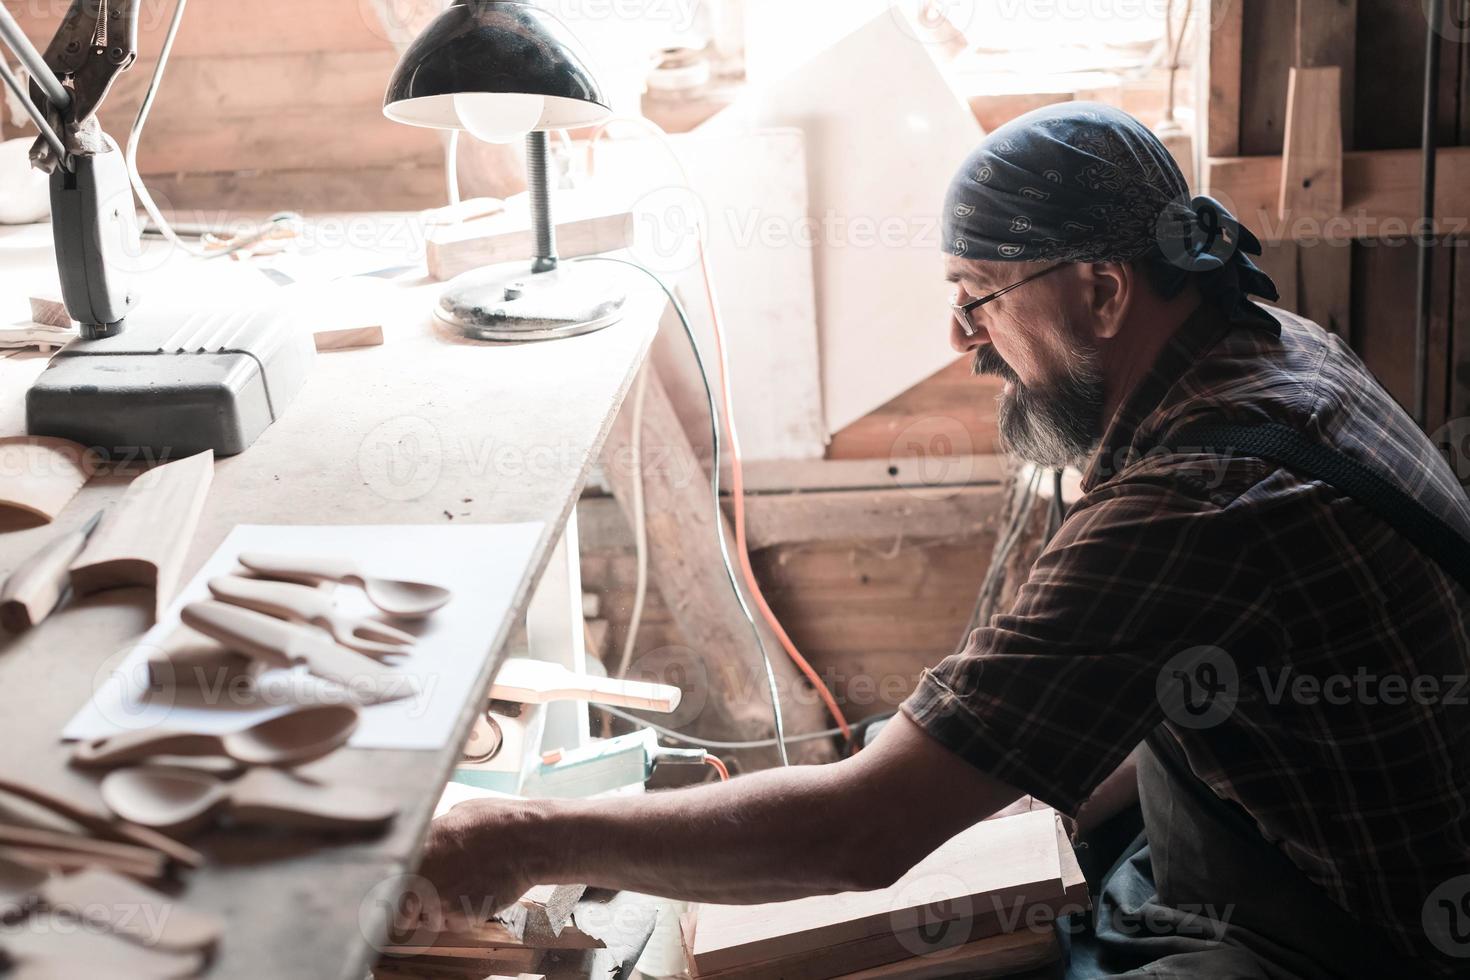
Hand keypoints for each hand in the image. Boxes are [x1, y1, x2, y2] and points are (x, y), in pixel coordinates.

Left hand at [410, 798, 536, 932]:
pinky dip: (462, 916)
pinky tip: (477, 894)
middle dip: (413, 909)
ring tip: (464, 888)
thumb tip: (430, 836)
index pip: (389, 881)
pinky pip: (453, 924)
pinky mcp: (461, 916)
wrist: (529, 841)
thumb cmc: (498, 821)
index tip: (405, 888)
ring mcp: (440, 898)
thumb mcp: (459, 814)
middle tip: (434, 895)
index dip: (397, 888)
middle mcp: (421, 875)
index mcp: (417, 847)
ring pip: (428, 919)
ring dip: (440, 912)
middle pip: (401, 910)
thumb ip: (436, 831)